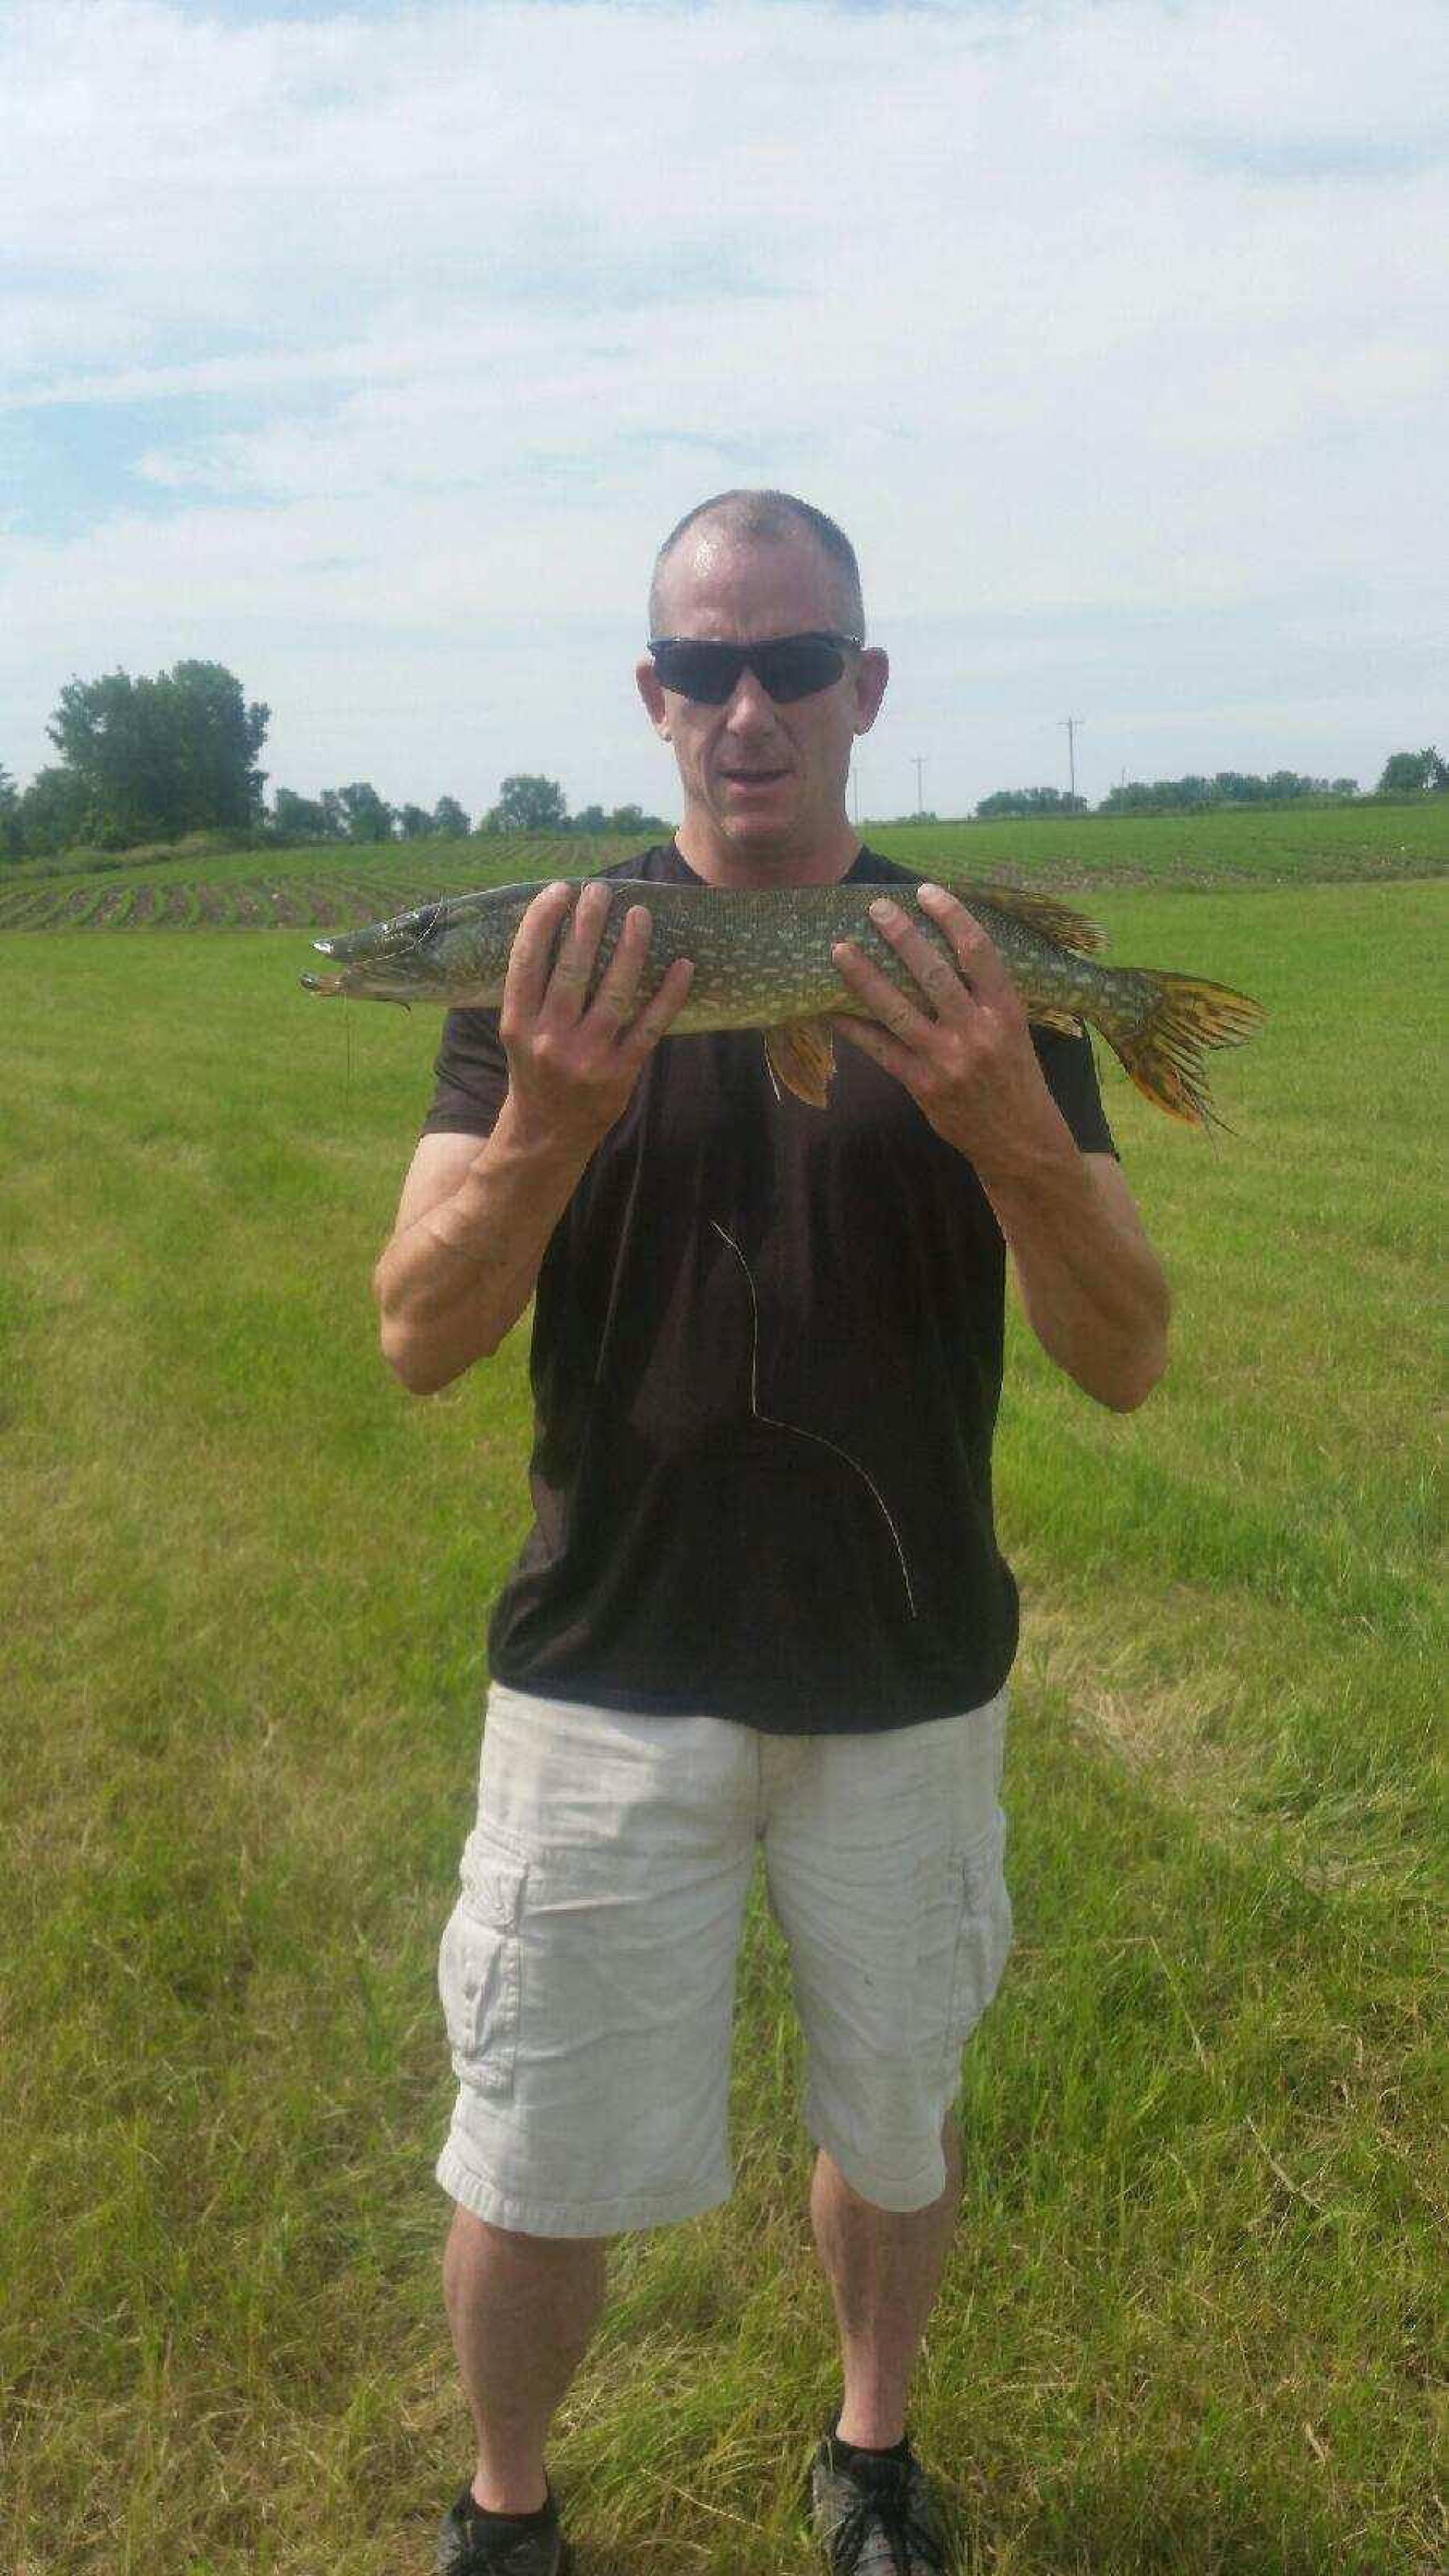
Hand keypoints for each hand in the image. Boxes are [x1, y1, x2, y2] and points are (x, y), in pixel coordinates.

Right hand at [499, 879, 693, 1155]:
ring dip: (630, 948)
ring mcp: (586, 1058)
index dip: (542, 921)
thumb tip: (561, 928)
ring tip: (640, 913)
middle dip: (588, 923)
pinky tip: (684, 965)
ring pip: (613, 991)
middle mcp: (548, 1039)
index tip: (560, 890)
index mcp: (517, 1024)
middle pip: (571, 969)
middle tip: (601, 890)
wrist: (547, 1134)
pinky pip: (649, 1026)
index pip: (526, 961)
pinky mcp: (619, 1073)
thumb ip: (533, 992)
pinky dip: (669, 994)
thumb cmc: (535, 1071)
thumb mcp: (519, 1033)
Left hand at [830, 883, 1070, 1177]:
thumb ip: (985, 996)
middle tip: (875, 909)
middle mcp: (978, 1031)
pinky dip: (855, 1028)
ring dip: (865, 977)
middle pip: (934, 973)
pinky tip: (832, 1009)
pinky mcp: (924, 1086)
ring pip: (898, 1009)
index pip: (978, 951)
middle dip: (902, 937)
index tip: (926, 892)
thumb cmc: (1015, 1076)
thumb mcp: (1015, 1030)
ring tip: (839, 949)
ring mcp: (949, 1060)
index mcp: (1006, 1010)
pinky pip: (882, 1049)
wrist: (1020, 1140)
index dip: (952, 916)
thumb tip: (942, 950)